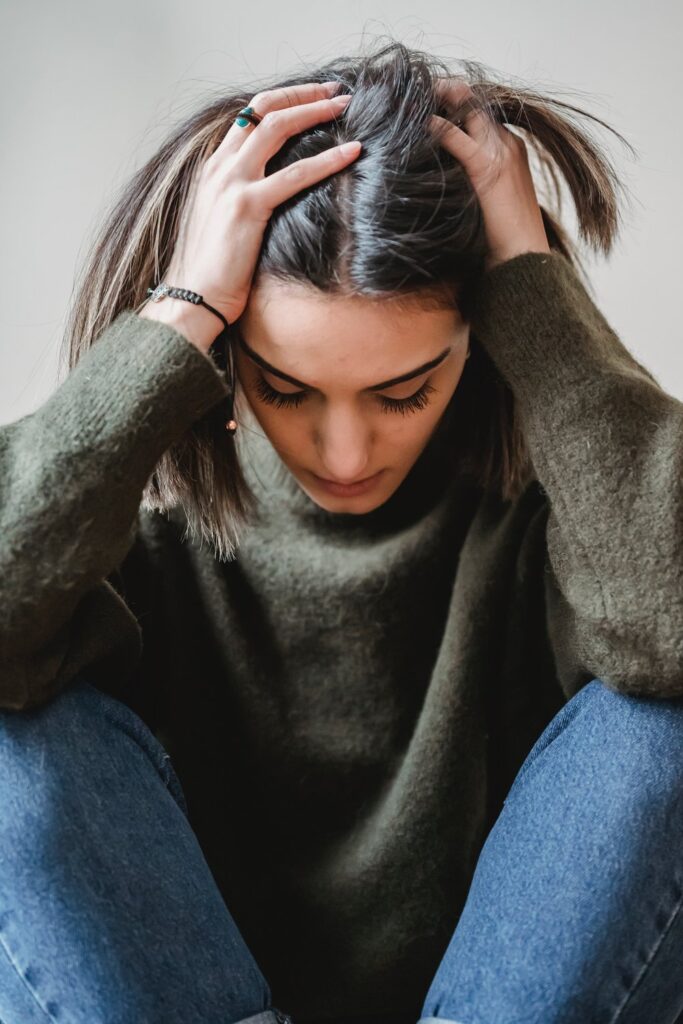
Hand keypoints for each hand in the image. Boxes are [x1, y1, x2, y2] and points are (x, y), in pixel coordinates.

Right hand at [140, 81, 359, 351]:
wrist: (193, 298)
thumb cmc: (213, 272)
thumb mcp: (224, 224)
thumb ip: (243, 200)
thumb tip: (275, 196)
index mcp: (214, 169)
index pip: (249, 117)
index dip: (283, 101)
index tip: (314, 98)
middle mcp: (220, 168)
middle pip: (263, 110)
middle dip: (303, 95)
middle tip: (337, 93)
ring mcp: (231, 184)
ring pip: (277, 129)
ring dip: (315, 112)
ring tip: (347, 108)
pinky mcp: (247, 207)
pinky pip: (294, 175)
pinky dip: (327, 160)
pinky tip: (352, 153)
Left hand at [429, 80, 550, 272]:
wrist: (524, 256)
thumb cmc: (504, 237)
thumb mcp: (490, 199)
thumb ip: (474, 180)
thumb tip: (446, 177)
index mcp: (512, 149)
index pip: (483, 113)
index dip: (458, 102)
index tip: (434, 98)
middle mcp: (509, 144)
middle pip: (476, 104)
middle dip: (447, 92)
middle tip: (419, 87)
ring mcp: (501, 153)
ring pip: (468, 112)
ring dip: (440, 100)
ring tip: (414, 95)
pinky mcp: (488, 168)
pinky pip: (458, 138)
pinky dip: (437, 127)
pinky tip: (419, 122)